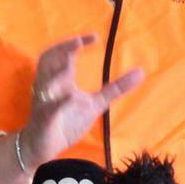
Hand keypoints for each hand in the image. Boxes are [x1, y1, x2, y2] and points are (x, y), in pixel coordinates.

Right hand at [19, 33, 144, 170]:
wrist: (43, 146)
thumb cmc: (67, 121)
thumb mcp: (96, 104)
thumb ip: (116, 88)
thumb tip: (141, 72)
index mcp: (62, 79)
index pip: (63, 53)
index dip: (75, 42)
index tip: (95, 36)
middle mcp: (50, 86)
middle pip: (47, 59)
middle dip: (61, 49)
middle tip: (78, 43)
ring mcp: (45, 102)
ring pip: (44, 82)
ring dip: (54, 72)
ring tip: (68, 63)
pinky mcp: (44, 121)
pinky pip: (48, 109)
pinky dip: (57, 103)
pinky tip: (69, 98)